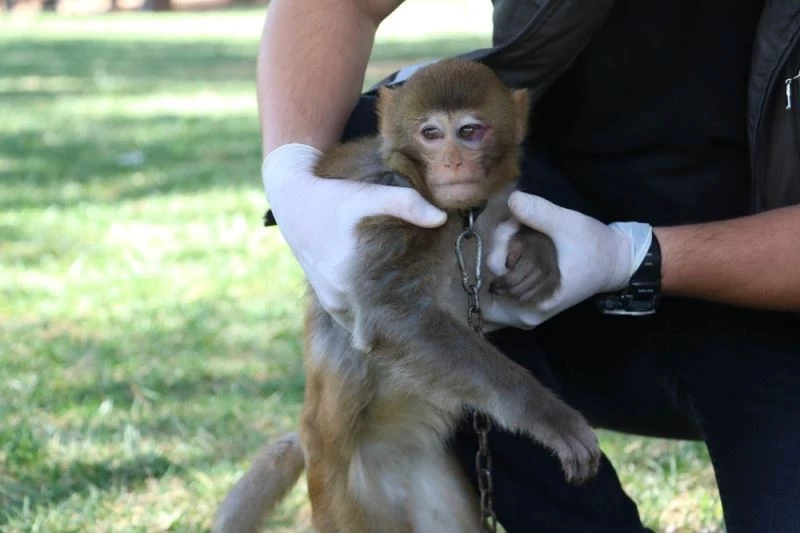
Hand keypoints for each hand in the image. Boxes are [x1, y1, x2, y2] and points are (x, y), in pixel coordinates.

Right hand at [263, 143, 446, 327]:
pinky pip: (357, 318)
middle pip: (382, 320)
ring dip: (388, 316)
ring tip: (414, 306)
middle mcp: (338, 299)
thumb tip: (441, 218)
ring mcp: (332, 303)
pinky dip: (373, 314)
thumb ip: (406, 203)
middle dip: (405, 316)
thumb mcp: (368, 196)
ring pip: (369, 322)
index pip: (392, 313)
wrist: (292, 201)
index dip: (415, 313)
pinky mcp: (328, 301)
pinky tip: (391, 303)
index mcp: (348, 280)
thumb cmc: (332, 198)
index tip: (434, 309)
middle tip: (431, 309)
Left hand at [482, 191, 651, 329]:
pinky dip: (511, 251)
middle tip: (518, 221)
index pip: (493, 275)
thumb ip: (540, 213)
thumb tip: (511, 200)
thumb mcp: (568, 226)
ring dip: (505, 245)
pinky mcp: (531, 292)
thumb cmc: (594, 247)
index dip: (498, 244)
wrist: (617, 261)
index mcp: (532, 305)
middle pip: (492, 271)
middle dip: (501, 241)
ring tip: (522, 226)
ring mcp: (526, 303)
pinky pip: (508, 271)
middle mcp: (524, 311)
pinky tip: (524, 235)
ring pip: (499, 270)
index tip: (515, 224)